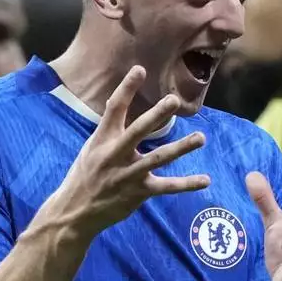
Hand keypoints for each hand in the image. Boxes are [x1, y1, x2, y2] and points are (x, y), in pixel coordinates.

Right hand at [60, 66, 209, 233]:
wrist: (75, 211)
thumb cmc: (86, 175)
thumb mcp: (92, 147)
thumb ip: (110, 128)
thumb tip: (117, 100)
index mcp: (102, 139)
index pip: (114, 108)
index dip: (126, 88)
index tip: (140, 69)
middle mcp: (115, 154)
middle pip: (138, 131)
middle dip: (157, 115)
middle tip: (174, 100)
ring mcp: (128, 174)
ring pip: (158, 157)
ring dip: (181, 147)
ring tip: (200, 137)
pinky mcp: (139, 192)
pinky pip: (167, 187)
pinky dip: (187, 184)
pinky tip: (205, 180)